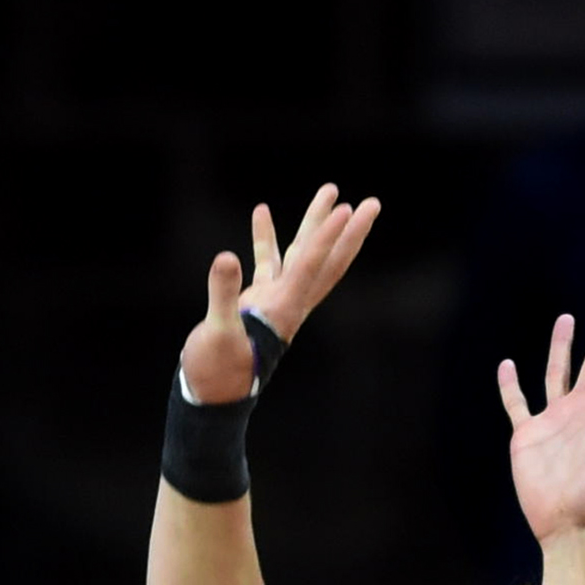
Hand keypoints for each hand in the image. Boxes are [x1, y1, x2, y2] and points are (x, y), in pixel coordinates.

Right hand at [180, 185, 382, 402]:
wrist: (212, 394)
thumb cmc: (216, 370)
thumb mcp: (217, 333)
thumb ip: (223, 297)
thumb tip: (226, 258)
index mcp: (284, 307)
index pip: (312, 264)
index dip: (328, 236)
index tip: (347, 209)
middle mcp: (289, 301)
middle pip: (327, 259)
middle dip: (349, 231)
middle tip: (372, 202)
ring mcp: (276, 299)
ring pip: (302, 253)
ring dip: (316, 224)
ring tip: (330, 190)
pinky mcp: (258, 300)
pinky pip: (268, 260)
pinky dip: (266, 237)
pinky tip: (262, 211)